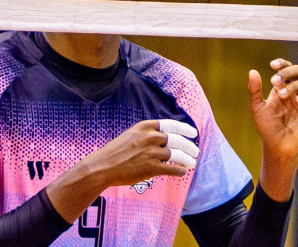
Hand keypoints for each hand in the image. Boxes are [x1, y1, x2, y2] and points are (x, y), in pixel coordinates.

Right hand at [81, 118, 195, 185]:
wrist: (102, 167)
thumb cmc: (115, 152)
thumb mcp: (131, 135)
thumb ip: (148, 134)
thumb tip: (165, 138)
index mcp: (146, 127)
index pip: (172, 125)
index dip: (185, 129)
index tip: (193, 133)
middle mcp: (151, 137)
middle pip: (177, 140)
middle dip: (189, 146)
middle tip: (195, 151)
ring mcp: (151, 153)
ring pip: (177, 155)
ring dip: (187, 159)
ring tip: (192, 163)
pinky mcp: (151, 168)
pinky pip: (171, 168)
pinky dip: (179, 170)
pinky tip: (182, 172)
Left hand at [250, 58, 297, 160]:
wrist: (276, 148)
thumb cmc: (267, 129)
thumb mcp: (257, 109)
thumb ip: (255, 91)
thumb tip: (252, 71)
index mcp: (281, 89)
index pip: (286, 69)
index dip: (282, 64)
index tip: (273, 65)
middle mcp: (294, 92)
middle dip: (288, 72)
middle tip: (275, 80)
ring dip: (295, 85)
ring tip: (283, 95)